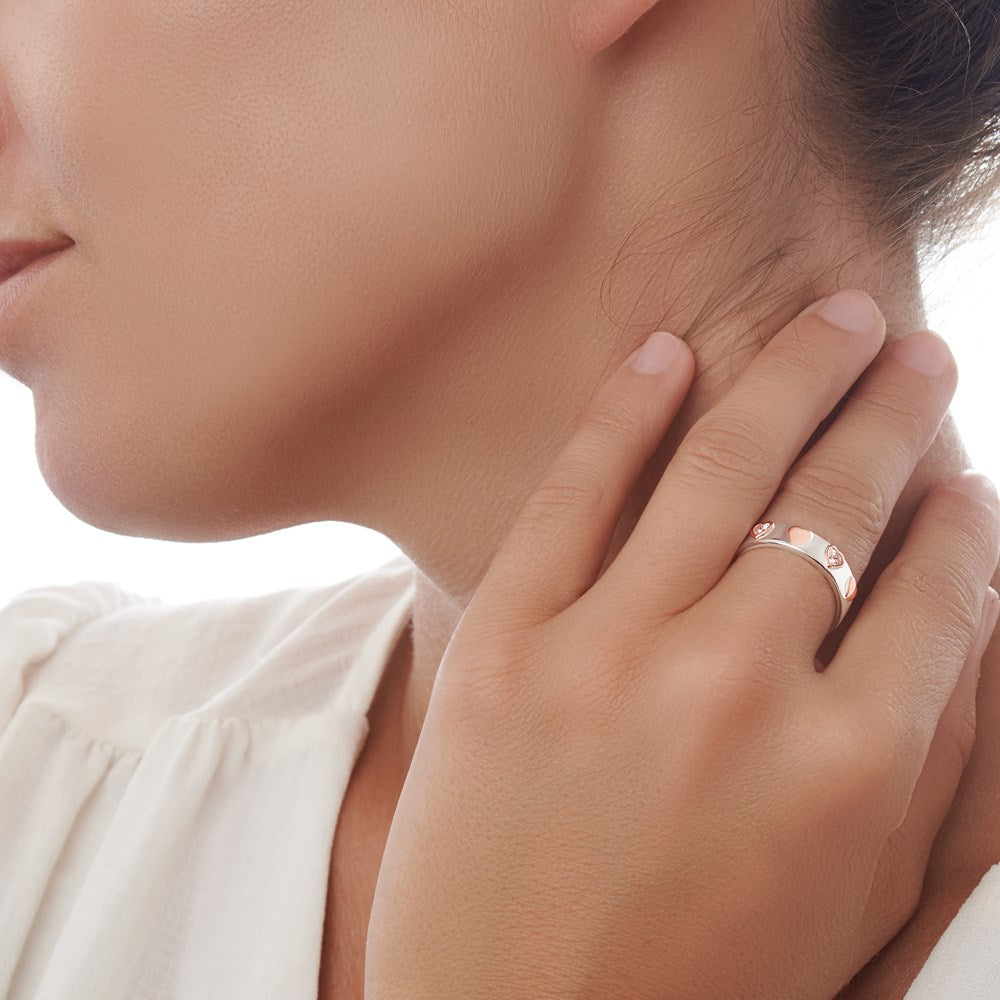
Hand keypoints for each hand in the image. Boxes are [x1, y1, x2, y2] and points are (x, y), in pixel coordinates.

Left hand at [364, 290, 999, 999]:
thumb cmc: (700, 989)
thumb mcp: (852, 898)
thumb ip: (926, 755)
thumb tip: (964, 606)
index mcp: (848, 766)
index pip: (937, 590)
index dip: (959, 521)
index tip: (961, 476)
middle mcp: (737, 691)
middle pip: (839, 502)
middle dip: (892, 413)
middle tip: (915, 351)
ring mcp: (607, 655)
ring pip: (721, 469)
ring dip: (792, 378)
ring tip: (832, 321)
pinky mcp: (502, 644)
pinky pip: (572, 493)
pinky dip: (627, 410)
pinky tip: (671, 352)